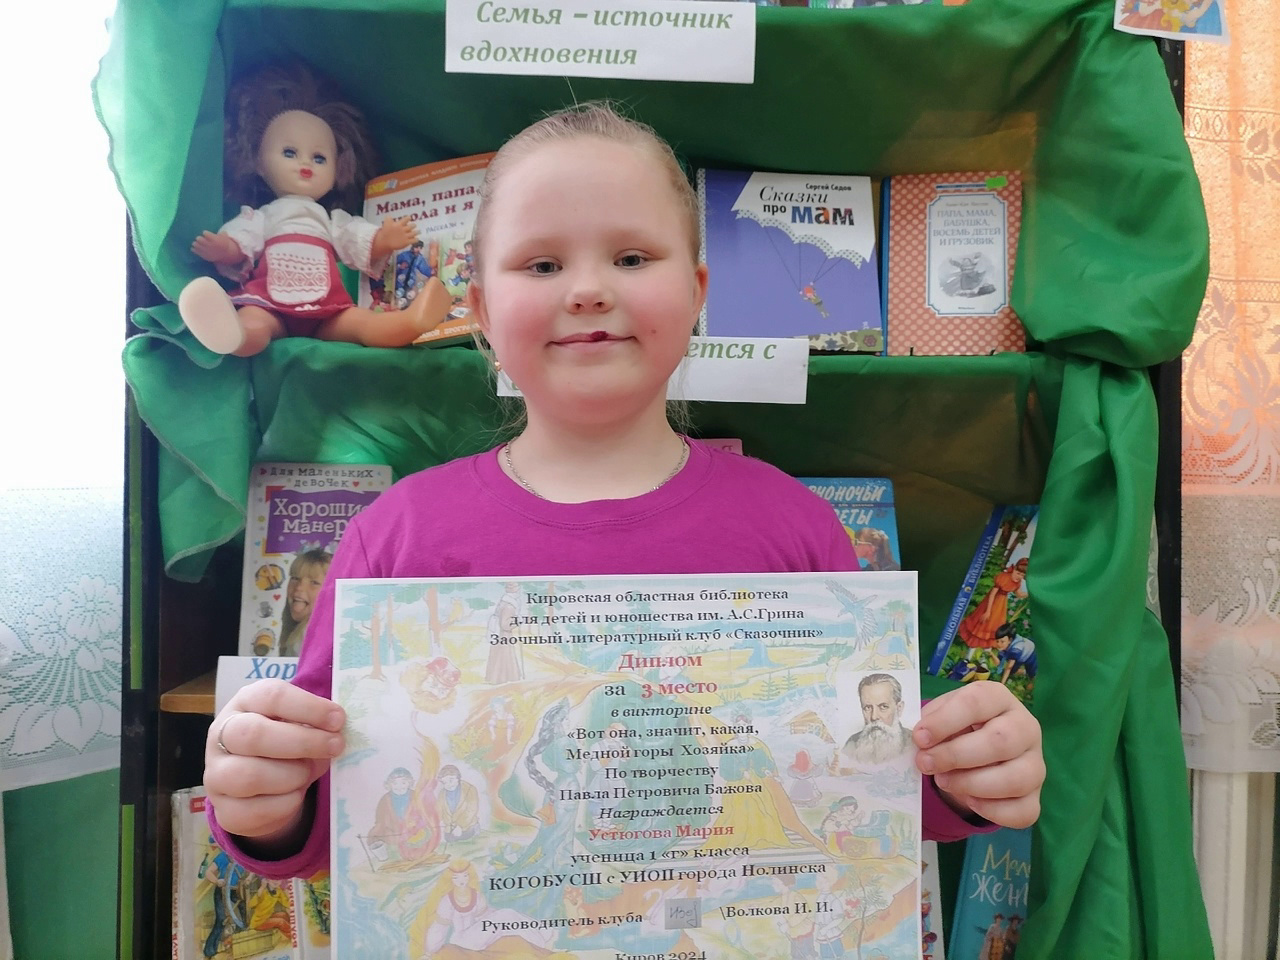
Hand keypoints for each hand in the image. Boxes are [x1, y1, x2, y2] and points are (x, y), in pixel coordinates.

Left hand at [191, 231, 246, 265]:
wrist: (225, 255)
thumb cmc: (223, 243)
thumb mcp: (225, 237)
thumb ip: (221, 232)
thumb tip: (220, 229)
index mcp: (214, 240)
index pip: (205, 233)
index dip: (205, 233)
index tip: (206, 234)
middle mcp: (209, 245)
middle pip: (199, 239)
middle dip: (199, 238)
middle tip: (200, 239)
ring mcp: (206, 250)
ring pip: (196, 244)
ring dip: (196, 243)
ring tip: (197, 243)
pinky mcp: (203, 255)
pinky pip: (195, 251)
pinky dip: (194, 249)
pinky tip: (195, 248)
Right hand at [203, 679, 344, 845]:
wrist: (262, 786)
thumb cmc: (287, 743)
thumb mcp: (300, 724)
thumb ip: (315, 724)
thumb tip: (336, 733)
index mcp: (245, 703)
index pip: (270, 696)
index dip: (308, 707)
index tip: (338, 720)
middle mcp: (222, 735)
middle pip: (253, 735)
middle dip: (302, 742)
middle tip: (335, 746)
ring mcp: (217, 774)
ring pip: (250, 776)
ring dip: (292, 775)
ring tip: (308, 772)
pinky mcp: (224, 810)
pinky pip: (255, 810)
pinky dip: (286, 803)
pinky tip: (296, 794)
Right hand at [371, 217, 418, 260]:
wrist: (384, 242)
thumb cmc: (385, 232)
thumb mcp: (386, 223)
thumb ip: (389, 219)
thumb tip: (389, 215)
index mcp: (399, 224)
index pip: (406, 219)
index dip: (408, 218)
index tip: (409, 218)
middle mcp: (403, 230)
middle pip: (412, 226)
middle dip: (414, 225)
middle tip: (414, 225)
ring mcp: (405, 236)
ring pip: (414, 233)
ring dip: (417, 232)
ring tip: (419, 231)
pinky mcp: (406, 242)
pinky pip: (413, 240)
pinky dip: (416, 239)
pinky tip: (417, 239)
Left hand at [913, 681, 1043, 828]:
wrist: (977, 751)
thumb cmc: (958, 727)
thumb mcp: (942, 715)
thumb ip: (931, 722)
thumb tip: (921, 739)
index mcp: (999, 699)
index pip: (977, 702)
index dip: (946, 720)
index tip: (920, 737)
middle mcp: (1026, 728)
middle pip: (1000, 741)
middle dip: (956, 755)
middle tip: (925, 763)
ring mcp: (1035, 764)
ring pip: (1015, 779)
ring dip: (971, 784)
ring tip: (943, 781)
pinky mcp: (1035, 797)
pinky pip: (1022, 811)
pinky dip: (992, 810)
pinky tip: (969, 801)